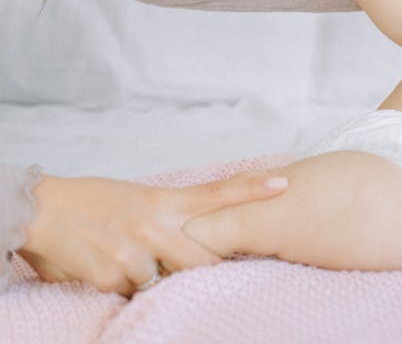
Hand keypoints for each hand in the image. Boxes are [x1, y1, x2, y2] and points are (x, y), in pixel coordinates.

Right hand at [17, 171, 288, 296]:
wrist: (43, 211)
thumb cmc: (98, 203)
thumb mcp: (144, 199)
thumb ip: (176, 215)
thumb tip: (206, 239)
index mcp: (165, 200)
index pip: (218, 192)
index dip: (253, 188)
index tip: (284, 182)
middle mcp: (154, 225)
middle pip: (204, 259)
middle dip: (203, 267)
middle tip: (186, 261)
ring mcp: (134, 253)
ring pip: (168, 280)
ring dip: (156, 277)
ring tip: (129, 256)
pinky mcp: (113, 277)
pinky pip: (136, 292)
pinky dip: (128, 286)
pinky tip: (109, 266)